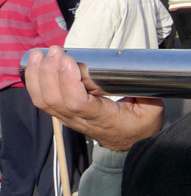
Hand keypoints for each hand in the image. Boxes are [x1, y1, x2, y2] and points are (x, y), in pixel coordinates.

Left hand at [24, 46, 163, 151]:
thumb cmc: (140, 125)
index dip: (67, 81)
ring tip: (38, 55)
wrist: (129, 144)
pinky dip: (34, 82)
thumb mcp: (152, 108)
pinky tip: (36, 65)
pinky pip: (41, 100)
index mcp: (103, 118)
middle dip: (49, 72)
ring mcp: (68, 119)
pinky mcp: (62, 114)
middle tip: (55, 51)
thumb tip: (132, 69)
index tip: (67, 59)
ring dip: (37, 76)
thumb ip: (144, 90)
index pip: (77, 103)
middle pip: (54, 99)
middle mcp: (80, 120)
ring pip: (43, 101)